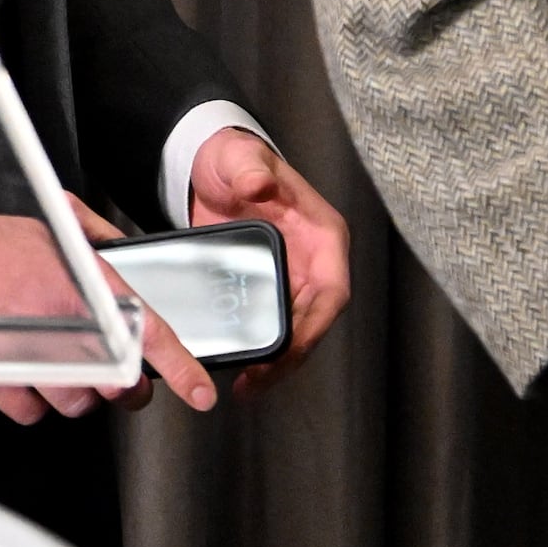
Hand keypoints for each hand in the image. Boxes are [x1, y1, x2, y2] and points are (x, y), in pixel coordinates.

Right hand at [0, 196, 217, 422]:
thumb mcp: (55, 221)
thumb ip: (98, 237)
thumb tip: (126, 250)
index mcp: (82, 286)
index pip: (147, 333)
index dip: (180, 367)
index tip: (199, 389)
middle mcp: (61, 328)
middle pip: (116, 384)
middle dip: (120, 380)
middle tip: (112, 365)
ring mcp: (29, 360)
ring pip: (77, 403)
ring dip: (74, 388)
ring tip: (56, 357)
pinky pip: (34, 412)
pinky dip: (33, 398)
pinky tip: (25, 369)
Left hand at [185, 128, 353, 390]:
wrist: (214, 168)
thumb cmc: (235, 161)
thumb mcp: (239, 160)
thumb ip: (248, 169)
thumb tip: (257, 184)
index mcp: (323, 234)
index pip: (333, 289)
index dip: (316, 324)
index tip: (291, 349)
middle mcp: (315, 261)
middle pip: (315, 319)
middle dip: (292, 354)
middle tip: (260, 380)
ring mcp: (294, 277)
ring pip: (296, 328)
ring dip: (277, 360)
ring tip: (248, 386)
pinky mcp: (270, 287)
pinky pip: (272, 323)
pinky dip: (260, 347)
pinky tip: (238, 367)